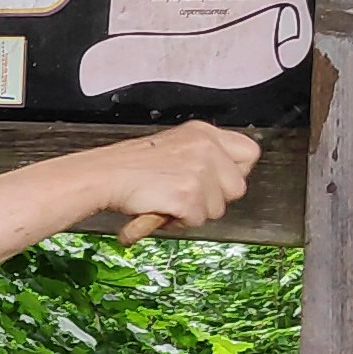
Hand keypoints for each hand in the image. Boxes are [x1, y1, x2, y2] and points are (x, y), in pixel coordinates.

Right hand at [0, 122, 265, 290]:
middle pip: (238, 187)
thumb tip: (224, 180)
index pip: (249, 153)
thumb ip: (202, 156)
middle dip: (214, 198)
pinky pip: (196, 220)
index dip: (237, 172)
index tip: (218, 181)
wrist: (102, 175)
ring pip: (218, 208)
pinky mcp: (188, 196)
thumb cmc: (131, 166)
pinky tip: (159, 208)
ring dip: (194, 211)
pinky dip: (178, 221)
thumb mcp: (173, 146)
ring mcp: (199, 172)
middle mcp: (207, 147)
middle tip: (184, 195)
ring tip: (167, 199)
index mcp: (204, 132)